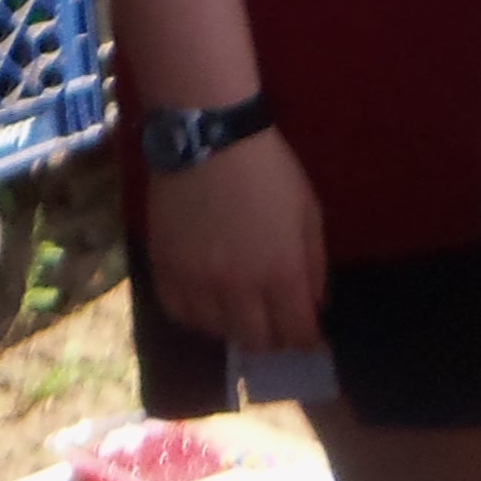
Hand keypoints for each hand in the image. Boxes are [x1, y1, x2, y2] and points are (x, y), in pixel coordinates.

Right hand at [143, 125, 328, 356]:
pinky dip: (196, 315)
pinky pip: (179, 313)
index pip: (297, 332)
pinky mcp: (164, 269)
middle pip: (256, 341)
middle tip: (276, 325)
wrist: (210, 139)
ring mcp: (197, 281)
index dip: (307, 341)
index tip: (310, 338)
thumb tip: (315, 306)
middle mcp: (238, 286)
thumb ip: (314, 266)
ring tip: (241, 311)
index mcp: (281, 272)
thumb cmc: (269, 171)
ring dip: (233, 327)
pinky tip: (207, 301)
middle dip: (273, 339)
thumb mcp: (309, 213)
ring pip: (216, 332)